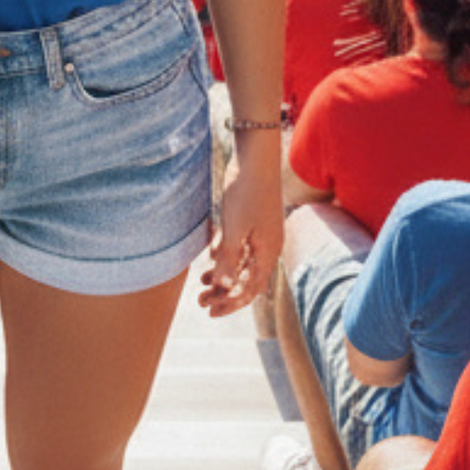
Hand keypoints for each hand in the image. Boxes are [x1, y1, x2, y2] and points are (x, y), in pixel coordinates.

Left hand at [197, 140, 282, 317]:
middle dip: (224, 293)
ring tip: (202, 283)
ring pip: (242, 263)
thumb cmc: (246, 192)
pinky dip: (225, 255)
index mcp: (268, 252)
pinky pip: (240, 246)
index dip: (231, 303)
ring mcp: (261, 234)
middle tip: (201, 302)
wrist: (254, 158)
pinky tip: (211, 256)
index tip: (210, 311)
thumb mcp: (235, 228)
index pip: (251, 288)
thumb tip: (225, 289)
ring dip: (223, 275)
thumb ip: (230, 259)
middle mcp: (268, 246)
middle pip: (247, 279)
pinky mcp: (251, 221)